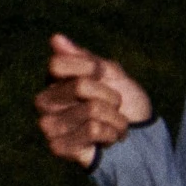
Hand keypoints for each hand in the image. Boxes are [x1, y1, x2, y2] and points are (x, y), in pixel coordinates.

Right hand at [35, 35, 154, 168]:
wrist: (141, 136)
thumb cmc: (125, 102)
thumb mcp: (112, 74)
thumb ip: (84, 58)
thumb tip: (56, 38)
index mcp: (54, 80)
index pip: (58, 65)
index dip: (91, 68)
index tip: (103, 76)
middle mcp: (45, 101)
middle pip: (79, 86)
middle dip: (110, 96)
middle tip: (114, 106)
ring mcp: (49, 125)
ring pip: (92, 110)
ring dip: (115, 118)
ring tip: (114, 125)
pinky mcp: (58, 146)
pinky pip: (93, 130)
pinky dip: (111, 134)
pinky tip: (107, 140)